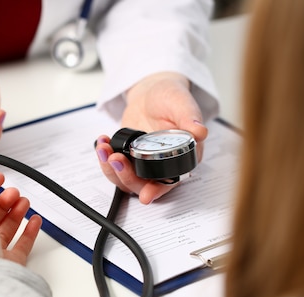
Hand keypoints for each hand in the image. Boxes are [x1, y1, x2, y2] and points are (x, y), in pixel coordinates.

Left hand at [95, 72, 207, 203]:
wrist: (152, 93)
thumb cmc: (170, 98)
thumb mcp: (181, 103)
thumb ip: (189, 117)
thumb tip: (200, 132)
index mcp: (182, 157)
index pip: (170, 181)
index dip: (157, 190)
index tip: (146, 195)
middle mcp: (162, 165)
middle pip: (143, 185)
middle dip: (126, 176)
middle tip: (115, 158)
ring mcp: (143, 163)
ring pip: (125, 180)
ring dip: (111, 169)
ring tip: (104, 149)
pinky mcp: (128, 158)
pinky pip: (114, 168)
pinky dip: (105, 160)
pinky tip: (102, 144)